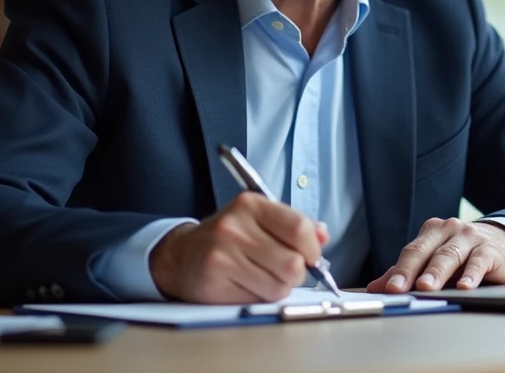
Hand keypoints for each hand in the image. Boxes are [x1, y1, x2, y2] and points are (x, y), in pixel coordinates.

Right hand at [149, 193, 328, 302]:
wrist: (181, 255)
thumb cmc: (229, 239)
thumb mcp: (260, 220)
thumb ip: (294, 226)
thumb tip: (323, 235)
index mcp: (251, 205)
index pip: (299, 228)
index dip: (313, 249)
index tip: (311, 256)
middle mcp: (235, 226)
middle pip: (293, 264)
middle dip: (297, 274)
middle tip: (284, 270)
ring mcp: (222, 253)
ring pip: (279, 287)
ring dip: (278, 288)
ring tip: (262, 277)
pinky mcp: (214, 280)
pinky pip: (257, 300)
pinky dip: (259, 298)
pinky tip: (245, 285)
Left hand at [367, 218, 504, 293]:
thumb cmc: (464, 255)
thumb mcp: (435, 261)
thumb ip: (407, 272)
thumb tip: (376, 287)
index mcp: (432, 231)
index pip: (412, 251)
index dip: (399, 270)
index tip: (390, 289)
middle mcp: (450, 229)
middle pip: (427, 251)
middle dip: (412, 271)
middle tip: (401, 288)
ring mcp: (470, 237)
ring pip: (450, 254)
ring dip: (437, 272)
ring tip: (427, 288)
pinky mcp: (490, 249)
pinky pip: (478, 261)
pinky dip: (471, 274)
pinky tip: (465, 286)